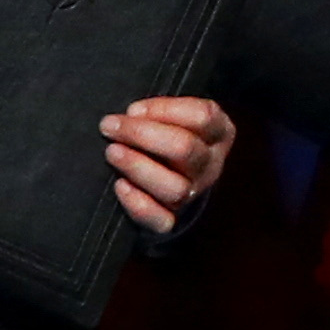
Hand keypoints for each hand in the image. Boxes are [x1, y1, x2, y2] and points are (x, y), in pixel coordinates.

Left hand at [102, 95, 236, 236]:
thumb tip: (133, 114)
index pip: (203, 116)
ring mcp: (194, 194)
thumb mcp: (175, 115)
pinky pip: (162, 220)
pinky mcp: (173, 218)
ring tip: (112, 152)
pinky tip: (120, 186)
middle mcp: (210, 164)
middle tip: (110, 126)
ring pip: (175, 187)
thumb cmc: (165, 135)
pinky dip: (139, 204)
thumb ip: (160, 110)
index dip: (164, 109)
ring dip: (138, 167)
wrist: (167, 176)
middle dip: (142, 134)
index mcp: (219, 133)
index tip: (133, 109)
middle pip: (186, 148)